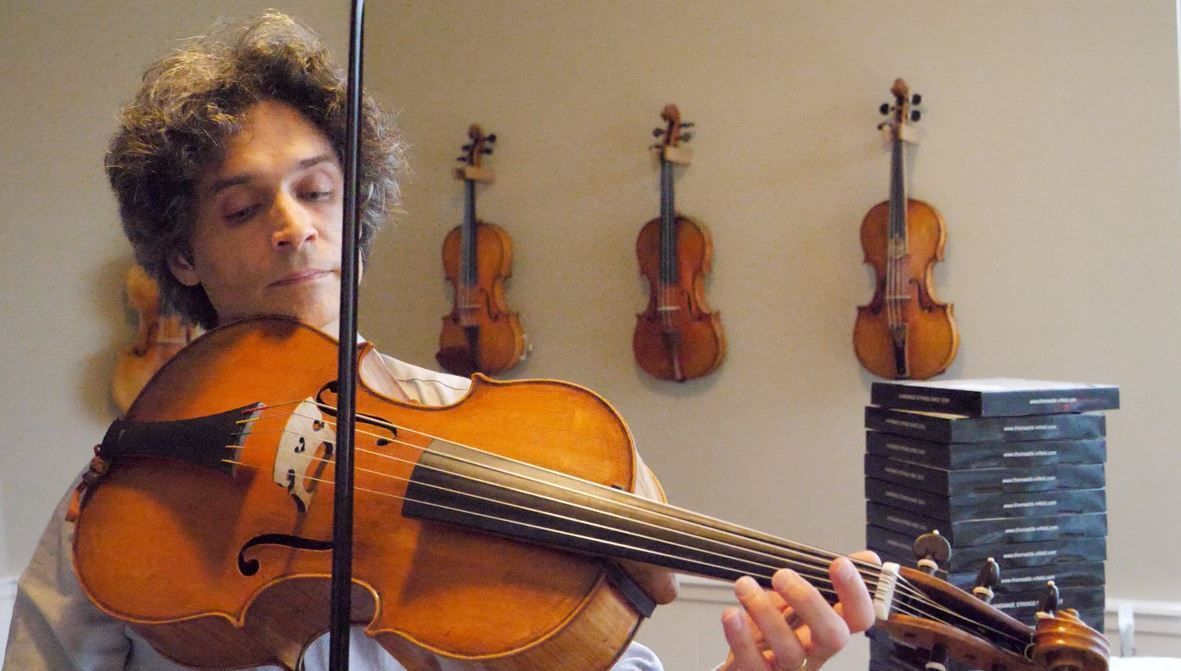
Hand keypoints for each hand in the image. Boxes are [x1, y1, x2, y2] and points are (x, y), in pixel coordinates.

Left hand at [718, 551, 878, 670]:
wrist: (743, 661)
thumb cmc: (776, 628)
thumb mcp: (802, 600)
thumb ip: (827, 579)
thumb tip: (869, 560)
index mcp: (829, 628)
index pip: (861, 617)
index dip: (856, 592)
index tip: (839, 563)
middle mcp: (815, 652)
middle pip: (833, 637)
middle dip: (809, 600)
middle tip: (782, 575)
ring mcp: (789, 668)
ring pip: (790, 651)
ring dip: (765, 612)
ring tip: (744, 585)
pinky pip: (754, 664)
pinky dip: (741, 638)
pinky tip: (732, 615)